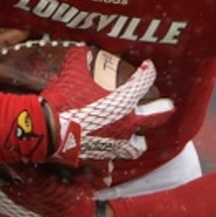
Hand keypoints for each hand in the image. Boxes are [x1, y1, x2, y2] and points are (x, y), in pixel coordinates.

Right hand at [40, 50, 174, 165]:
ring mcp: (114, 145)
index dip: (148, 72)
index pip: (144, 82)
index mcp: (123, 101)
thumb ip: (81, 57)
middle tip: (168, 106)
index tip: (148, 67)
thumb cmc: (64, 98)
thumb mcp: (71, 69)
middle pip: (155, 119)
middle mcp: (126, 125)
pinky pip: (108, 166)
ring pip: (136, 147)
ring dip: (138, 142)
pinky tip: (107, 165)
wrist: (47, 128)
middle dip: (163, 110)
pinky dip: (108, 164)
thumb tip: (85, 50)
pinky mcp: (99, 160)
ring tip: (137, 139)